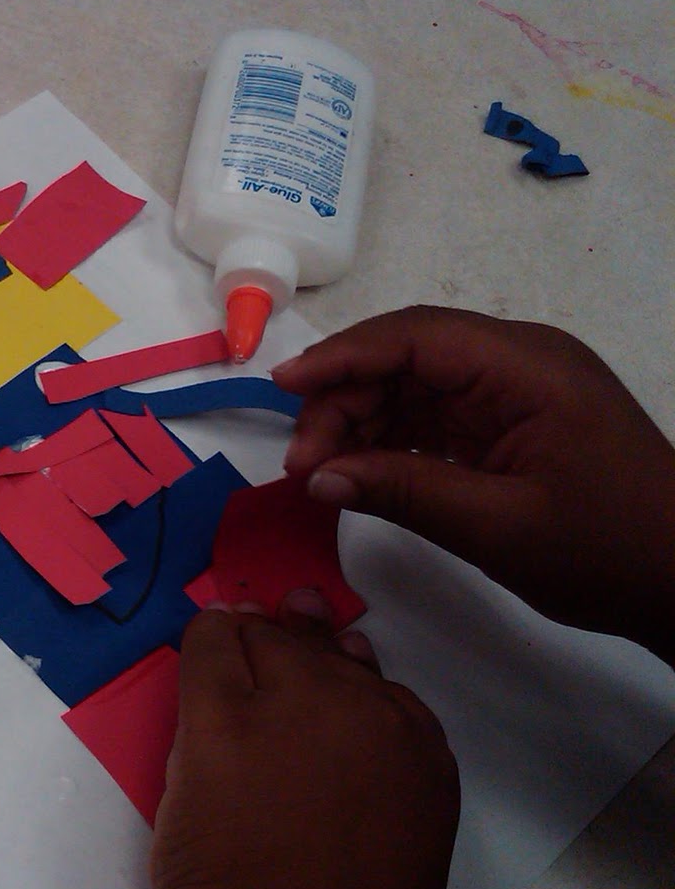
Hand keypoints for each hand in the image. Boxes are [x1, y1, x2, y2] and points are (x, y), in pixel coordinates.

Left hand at [0, 595, 457, 888]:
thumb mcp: (404, 860)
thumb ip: (388, 797)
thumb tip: (353, 772)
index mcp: (422, 757)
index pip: (381, 691)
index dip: (343, 686)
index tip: (320, 692)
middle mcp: (366, 711)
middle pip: (325, 656)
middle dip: (299, 653)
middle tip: (273, 647)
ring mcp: (293, 700)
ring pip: (269, 637)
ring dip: (252, 642)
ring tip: (233, 645)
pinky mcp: (221, 706)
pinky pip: (212, 640)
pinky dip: (209, 634)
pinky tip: (208, 636)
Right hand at [274, 306, 674, 661]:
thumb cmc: (606, 551)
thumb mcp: (498, 526)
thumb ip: (403, 492)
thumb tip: (318, 477)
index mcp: (527, 368)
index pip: (417, 337)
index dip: (343, 357)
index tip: (283, 388)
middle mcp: (520, 364)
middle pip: (408, 357)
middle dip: (344, 399)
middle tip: (303, 464)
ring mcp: (515, 393)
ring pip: (413, 385)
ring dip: (360, 422)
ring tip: (320, 473)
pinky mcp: (510, 424)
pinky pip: (435, 415)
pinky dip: (390, 440)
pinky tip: (356, 471)